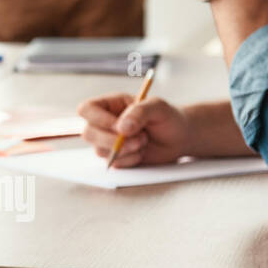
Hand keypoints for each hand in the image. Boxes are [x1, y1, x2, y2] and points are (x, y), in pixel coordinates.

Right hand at [76, 93, 191, 167]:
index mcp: (110, 105)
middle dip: (112, 141)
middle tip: (137, 140)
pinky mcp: (117, 156)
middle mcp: (104, 123)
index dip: (97, 119)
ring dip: (124, 150)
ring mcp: (108, 141)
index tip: (119, 127)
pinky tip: (142, 152)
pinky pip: (114, 163)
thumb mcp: (158, 107)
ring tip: (144, 142)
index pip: (87, 109)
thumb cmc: (168, 117)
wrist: (180, 137)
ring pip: (99, 150)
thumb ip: (139, 112)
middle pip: (88, 133)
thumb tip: (121, 128)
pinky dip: (130, 160)